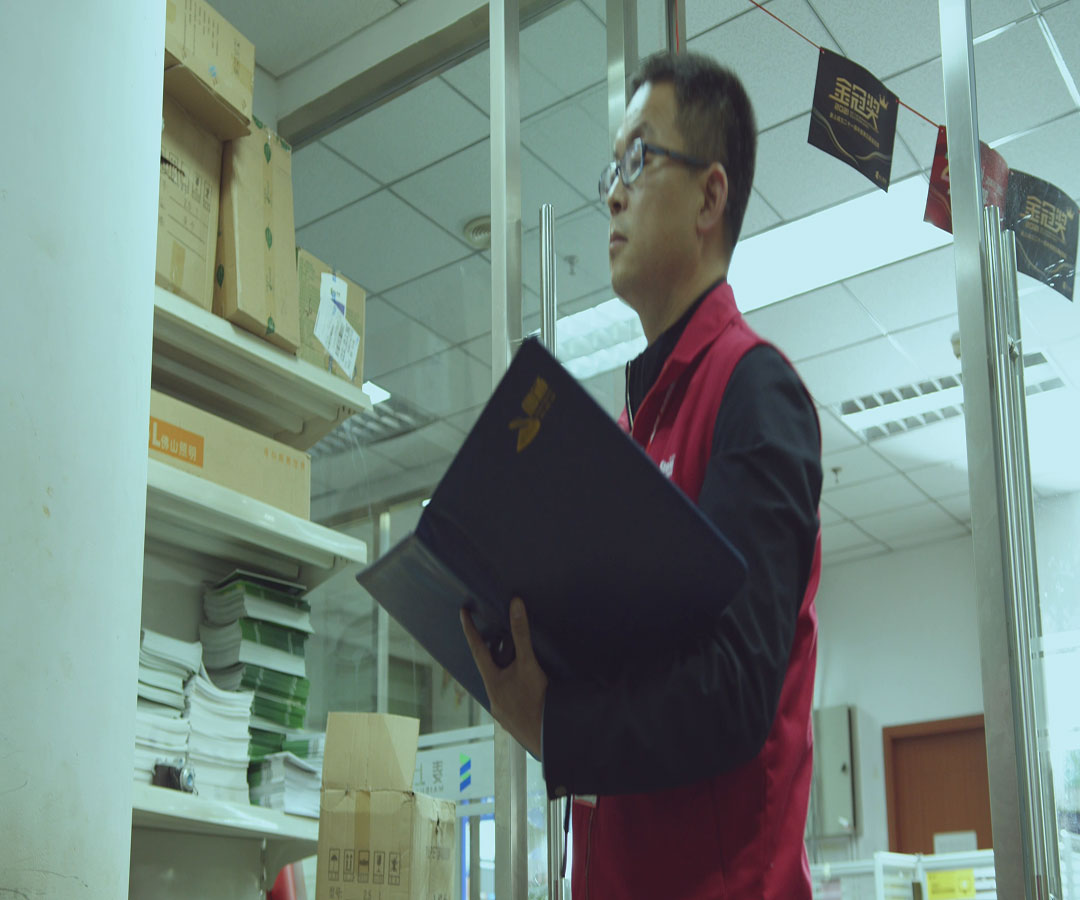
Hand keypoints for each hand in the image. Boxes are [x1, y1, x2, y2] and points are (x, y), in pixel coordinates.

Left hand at [461, 597, 547, 758]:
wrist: (548, 737)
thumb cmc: (536, 701)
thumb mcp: (528, 663)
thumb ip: (521, 634)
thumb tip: (515, 605)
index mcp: (492, 682)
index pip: (478, 649)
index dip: (470, 630)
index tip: (463, 613)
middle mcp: (493, 698)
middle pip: (490, 669)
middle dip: (493, 653)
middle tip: (496, 637)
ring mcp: (502, 713)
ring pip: (500, 686)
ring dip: (506, 674)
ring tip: (516, 664)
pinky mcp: (513, 722)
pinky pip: (510, 700)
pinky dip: (515, 690)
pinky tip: (526, 691)